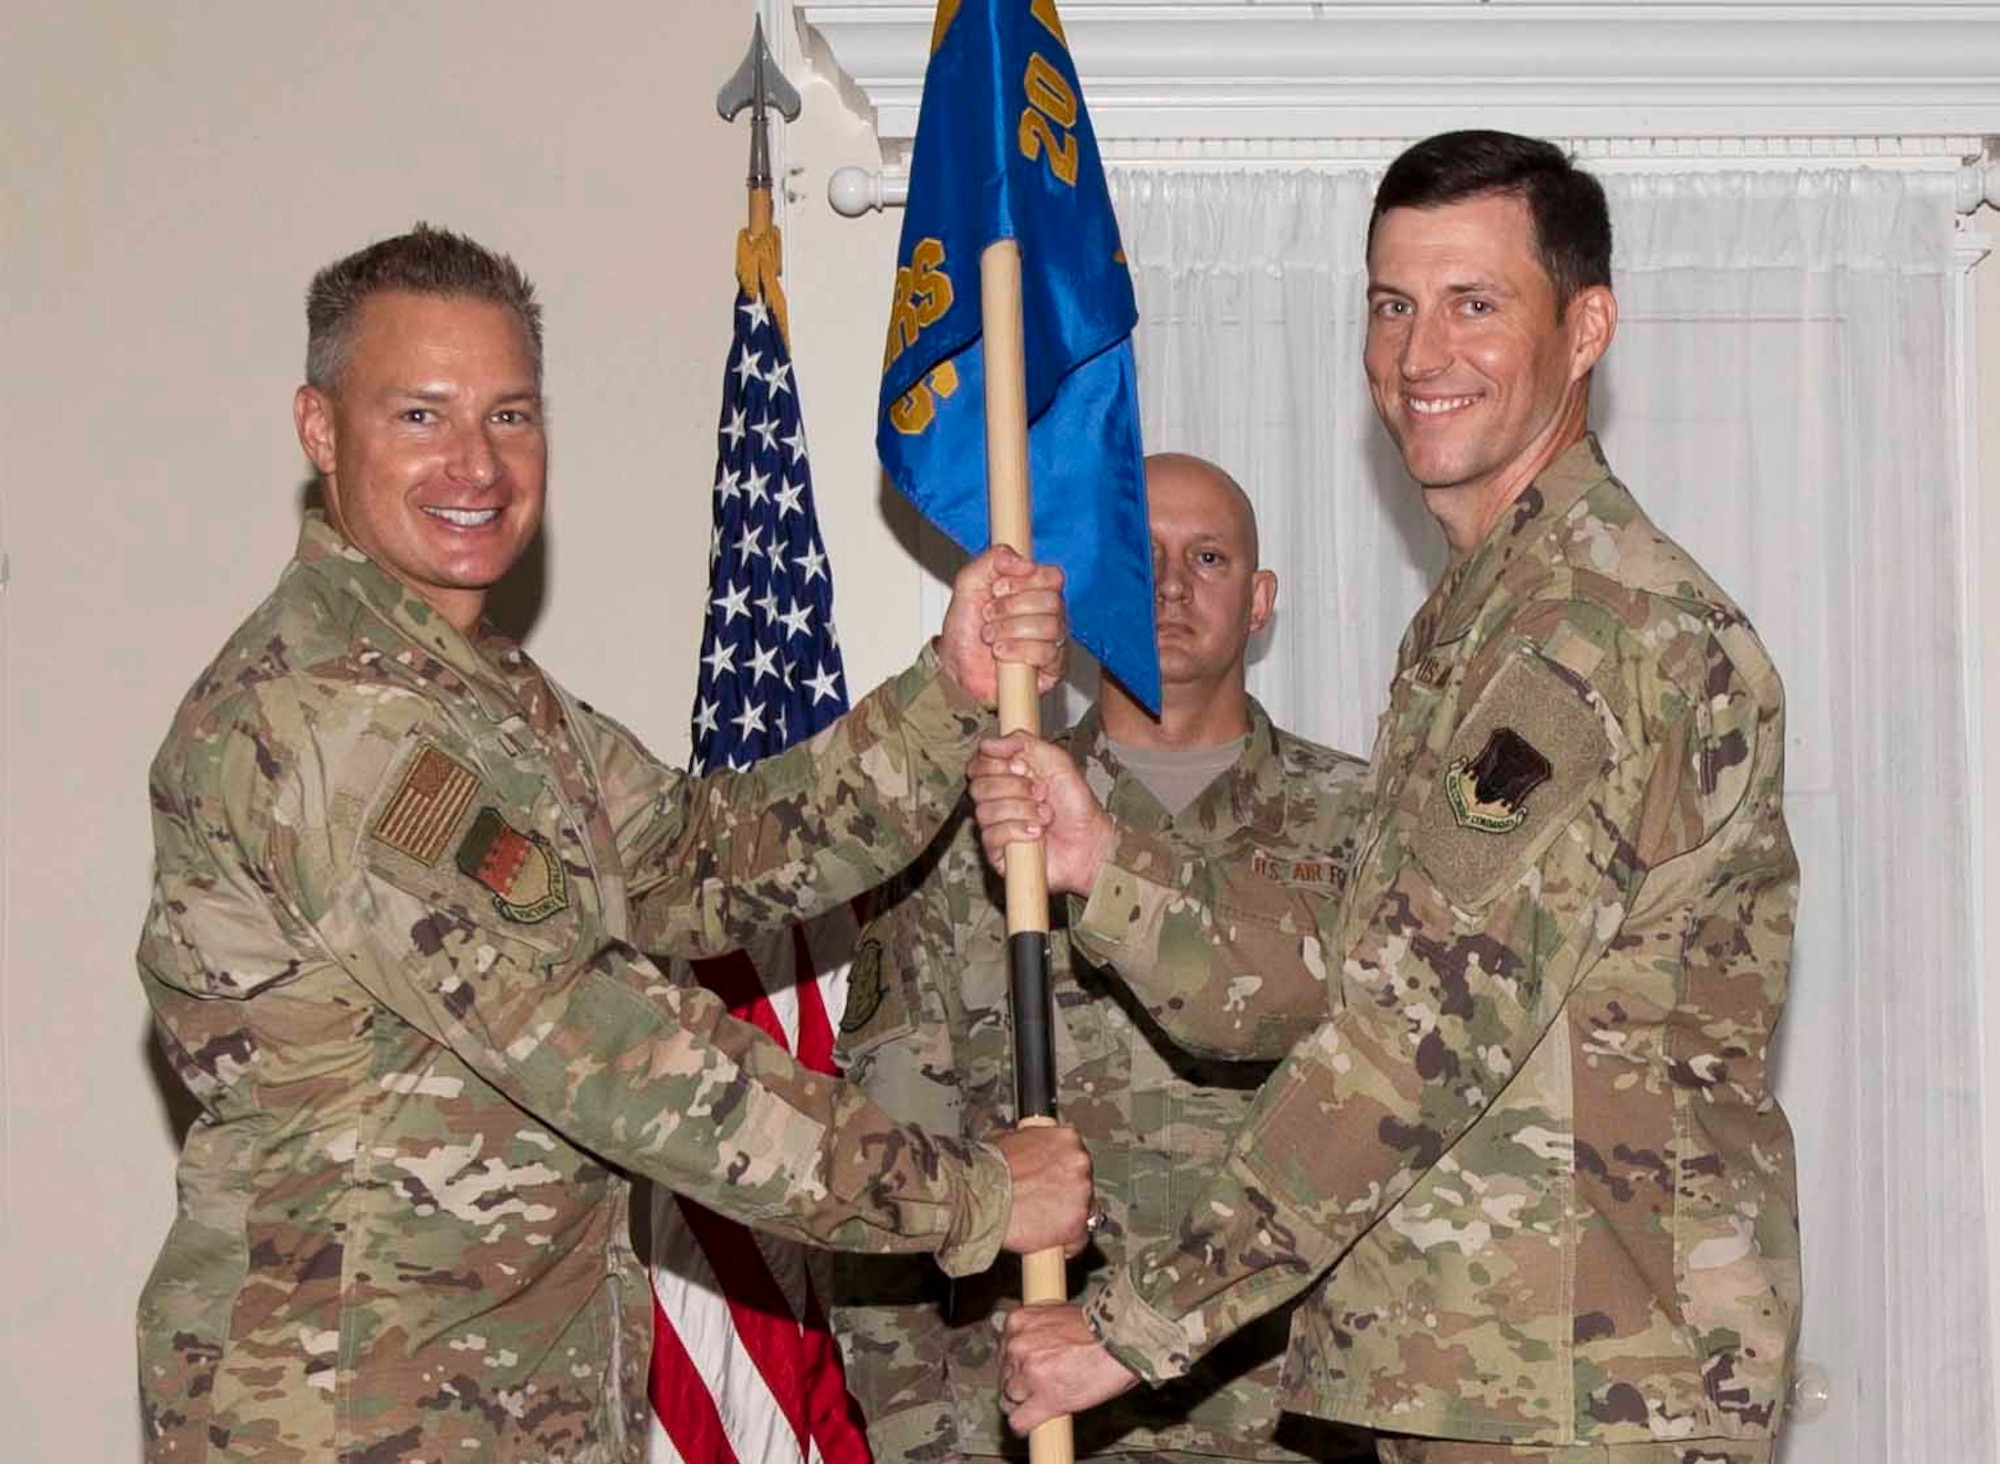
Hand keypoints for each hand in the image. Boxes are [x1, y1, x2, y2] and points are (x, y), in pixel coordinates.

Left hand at [936, 547, 1066, 706]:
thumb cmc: (965, 627)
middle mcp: (1048, 613)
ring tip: (991, 636)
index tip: (998, 589)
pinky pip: (1047, 652)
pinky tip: (1001, 652)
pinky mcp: (1052, 667)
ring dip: (1010, 629)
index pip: (1052, 576)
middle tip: (989, 615)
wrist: (955, 664)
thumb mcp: (970, 582)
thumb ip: (993, 559)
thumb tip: (1023, 561)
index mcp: (1035, 589)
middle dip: (1010, 608)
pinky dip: (1017, 650)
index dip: (1024, 581)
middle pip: (1052, 601)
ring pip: (1050, 626)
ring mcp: (1052, 640)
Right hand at [968, 734, 1116, 895]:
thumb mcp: (1057, 761)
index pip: (978, 765)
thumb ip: (1024, 742)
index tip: (1023, 768)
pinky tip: (1037, 833)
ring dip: (1022, 810)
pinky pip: (992, 836)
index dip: (996, 764)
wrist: (1091, 841)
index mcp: (1007, 776)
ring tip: (1045, 815)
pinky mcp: (998, 852)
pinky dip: (1018, 830)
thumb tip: (988, 743)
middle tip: (1041, 793)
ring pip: (985, 811)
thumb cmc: (1077, 805)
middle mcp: (998, 800)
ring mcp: (996, 827)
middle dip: (1015, 788)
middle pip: (979, 787)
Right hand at [990, 1124, 1092, 1258]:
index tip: (1051, 1183)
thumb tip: (1025, 1150)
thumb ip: (1029, 1144)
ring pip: (1083, 1211)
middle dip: (1065, 1195)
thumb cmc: (988, 1168)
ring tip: (1039, 1222)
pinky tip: (1047, 1241)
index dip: (1061, 1174)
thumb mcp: (1008, 1139)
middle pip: (1082, 1183)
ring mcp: (1082, 1193)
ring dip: (1065, 1218)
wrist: (979, 1194)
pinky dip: (1066, 1244)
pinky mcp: (1077, 1223)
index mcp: (1067, 1138)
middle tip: (1042, 1203)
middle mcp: (1080, 1161)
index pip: (1074, 1158)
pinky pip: (1079, 1239)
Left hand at [1000, 1303, 1138, 1433]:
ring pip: (1010, 1399)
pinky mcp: (1043, 1400)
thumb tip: (1029, 1345)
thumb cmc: (1097, 1328)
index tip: (1025, 1371)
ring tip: (1046, 1396)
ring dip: (1025, 1401)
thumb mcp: (1056, 1315)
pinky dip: (1025, 1424)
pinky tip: (1035, 1419)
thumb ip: (1036, 1330)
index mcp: (1019, 1322)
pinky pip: (1019, 1421)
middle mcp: (1018, 1346)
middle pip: (1004, 1376)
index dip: (1016, 1364)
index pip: (1004, 1352)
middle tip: (1041, 1384)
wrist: (1119, 1341)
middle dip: (1020, 1383)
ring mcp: (1028, 1374)